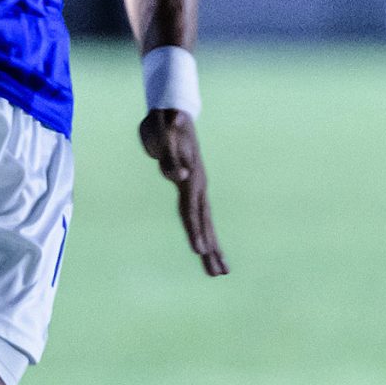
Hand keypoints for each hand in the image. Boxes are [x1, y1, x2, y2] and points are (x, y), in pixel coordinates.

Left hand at [139, 109, 227, 276]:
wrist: (172, 112)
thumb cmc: (166, 123)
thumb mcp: (164, 135)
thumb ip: (170, 156)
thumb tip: (180, 176)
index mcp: (191, 177)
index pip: (192, 209)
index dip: (195, 230)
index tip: (199, 250)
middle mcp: (197, 185)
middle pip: (204, 221)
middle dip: (210, 246)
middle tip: (217, 272)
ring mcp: (196, 187)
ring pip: (205, 222)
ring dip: (212, 247)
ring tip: (221, 272)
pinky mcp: (192, 188)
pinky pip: (198, 216)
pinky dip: (203, 234)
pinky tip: (208, 251)